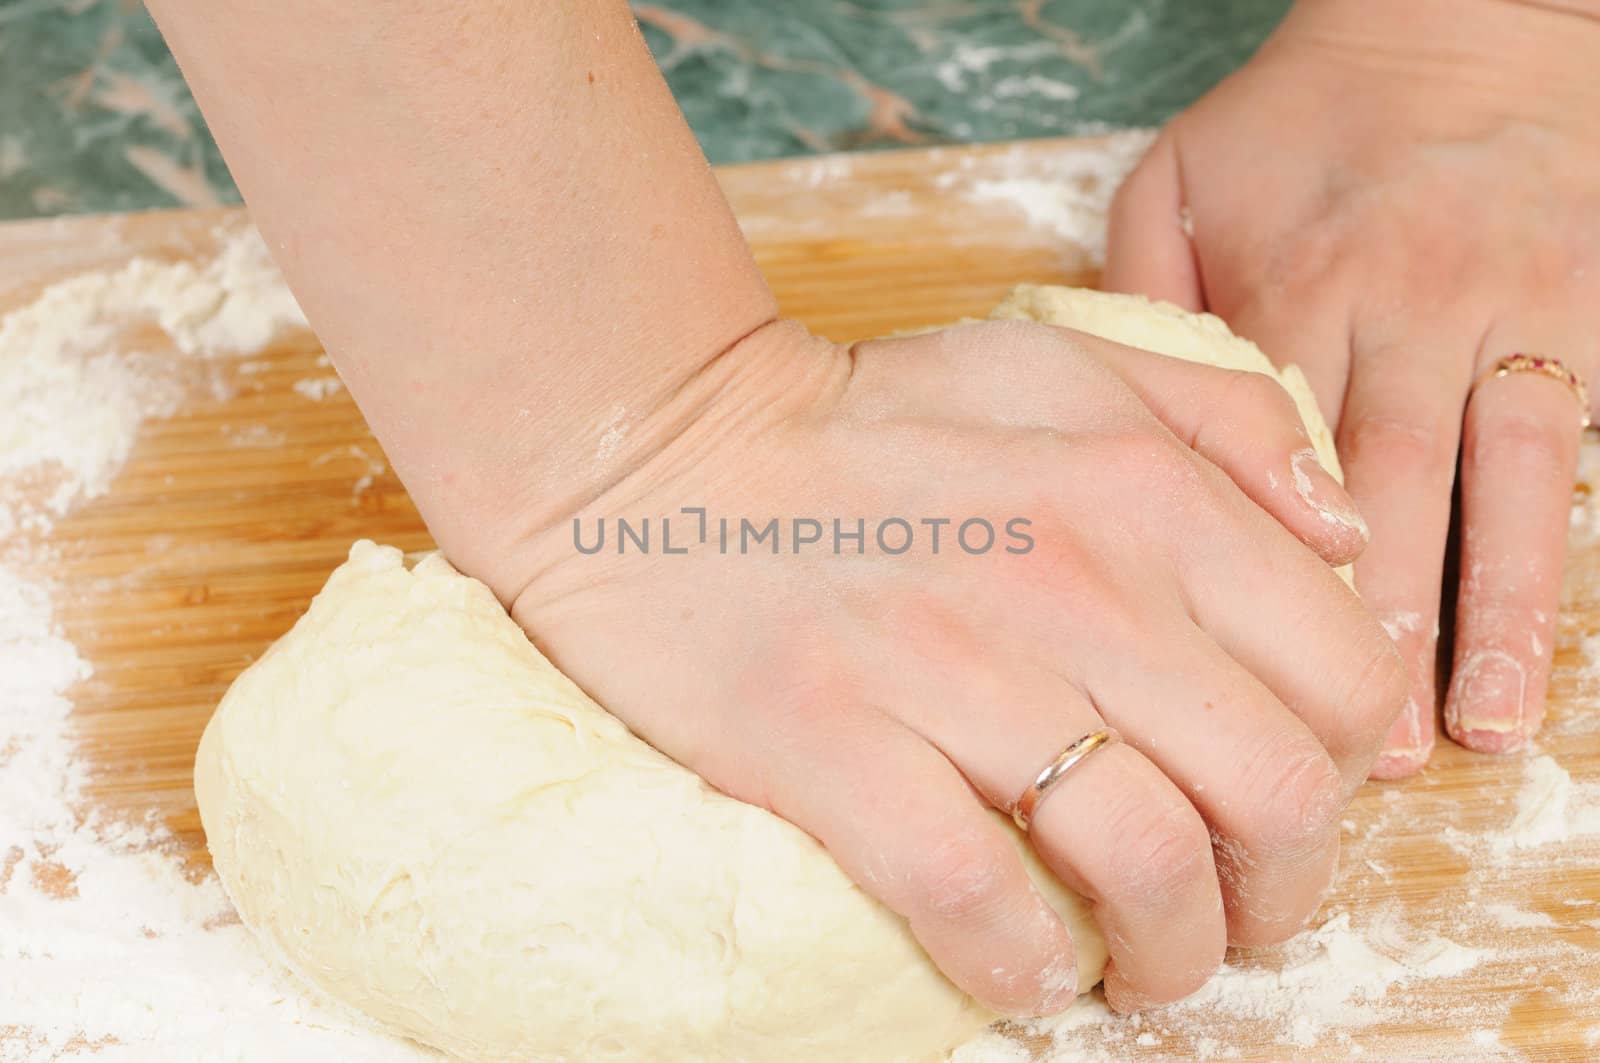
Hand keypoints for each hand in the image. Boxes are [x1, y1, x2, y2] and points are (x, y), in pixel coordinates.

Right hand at [500, 318, 1404, 1013]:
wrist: (662, 455)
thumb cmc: (873, 426)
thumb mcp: (1066, 367)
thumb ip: (1223, 420)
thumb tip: (1342, 538)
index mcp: (1145, 495)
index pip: (1344, 676)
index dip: (1347, 771)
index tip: (1289, 807)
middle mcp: (1071, 580)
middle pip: (1274, 795)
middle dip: (1282, 893)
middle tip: (1235, 914)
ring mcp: (947, 669)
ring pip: (1145, 866)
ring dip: (1170, 954)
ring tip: (1143, 963)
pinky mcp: (831, 744)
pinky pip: (977, 901)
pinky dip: (1026, 968)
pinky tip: (1029, 971)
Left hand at [1104, 0, 1599, 775]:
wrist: (1464, 22)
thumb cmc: (1302, 119)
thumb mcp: (1178, 178)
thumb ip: (1136, 297)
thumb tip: (1102, 428)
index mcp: (1296, 285)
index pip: (1280, 460)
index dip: (1269, 577)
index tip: (1248, 680)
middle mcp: (1410, 308)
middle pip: (1394, 489)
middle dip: (1381, 629)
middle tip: (1365, 757)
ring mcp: (1514, 314)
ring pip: (1506, 483)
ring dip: (1495, 612)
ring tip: (1488, 729)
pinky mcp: (1589, 317)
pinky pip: (1579, 443)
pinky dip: (1568, 540)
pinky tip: (1560, 629)